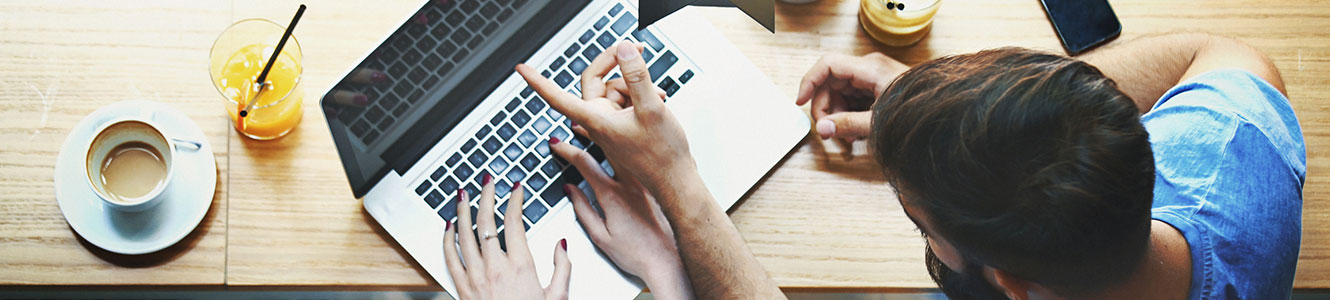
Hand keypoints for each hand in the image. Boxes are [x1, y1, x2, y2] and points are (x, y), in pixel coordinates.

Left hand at [443, 174, 571, 299]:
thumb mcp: (558, 297)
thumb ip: (562, 267)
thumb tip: (561, 244)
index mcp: (521, 266)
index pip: (514, 222)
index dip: (515, 200)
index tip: (516, 188)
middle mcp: (495, 268)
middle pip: (486, 221)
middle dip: (486, 196)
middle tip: (487, 181)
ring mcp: (474, 277)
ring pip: (464, 234)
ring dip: (463, 210)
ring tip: (463, 194)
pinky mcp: (461, 287)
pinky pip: (450, 256)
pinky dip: (447, 238)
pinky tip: (448, 226)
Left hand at [515, 41, 693, 192]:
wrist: (675, 180)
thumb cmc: (662, 155)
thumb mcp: (652, 109)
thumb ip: (637, 77)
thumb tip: (623, 51)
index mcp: (596, 120)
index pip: (557, 98)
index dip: (538, 82)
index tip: (522, 70)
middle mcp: (599, 122)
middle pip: (595, 82)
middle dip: (617, 66)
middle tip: (636, 50)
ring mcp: (610, 124)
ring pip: (615, 90)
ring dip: (637, 85)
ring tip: (658, 95)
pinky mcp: (621, 126)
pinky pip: (625, 101)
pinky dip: (640, 96)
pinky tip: (658, 100)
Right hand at [549, 139, 693, 298]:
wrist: (671, 262)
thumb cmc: (638, 255)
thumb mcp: (600, 237)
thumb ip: (582, 210)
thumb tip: (570, 189)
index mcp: (612, 195)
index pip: (583, 162)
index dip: (566, 149)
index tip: (557, 143)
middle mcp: (630, 183)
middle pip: (607, 145)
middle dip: (589, 130)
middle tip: (577, 123)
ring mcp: (647, 182)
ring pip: (627, 148)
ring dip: (611, 135)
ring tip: (601, 126)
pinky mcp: (658, 185)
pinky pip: (643, 159)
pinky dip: (632, 147)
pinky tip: (629, 142)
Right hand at [795, 53, 907, 141]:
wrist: (943, 117)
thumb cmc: (917, 113)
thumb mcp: (879, 122)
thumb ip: (848, 124)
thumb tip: (823, 129)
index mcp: (870, 68)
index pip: (827, 65)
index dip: (809, 82)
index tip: (800, 102)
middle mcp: (869, 68)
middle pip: (830, 82)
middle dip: (825, 107)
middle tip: (828, 130)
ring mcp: (872, 78)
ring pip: (839, 92)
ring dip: (837, 114)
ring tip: (847, 135)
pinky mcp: (875, 88)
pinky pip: (851, 99)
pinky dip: (848, 115)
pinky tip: (855, 132)